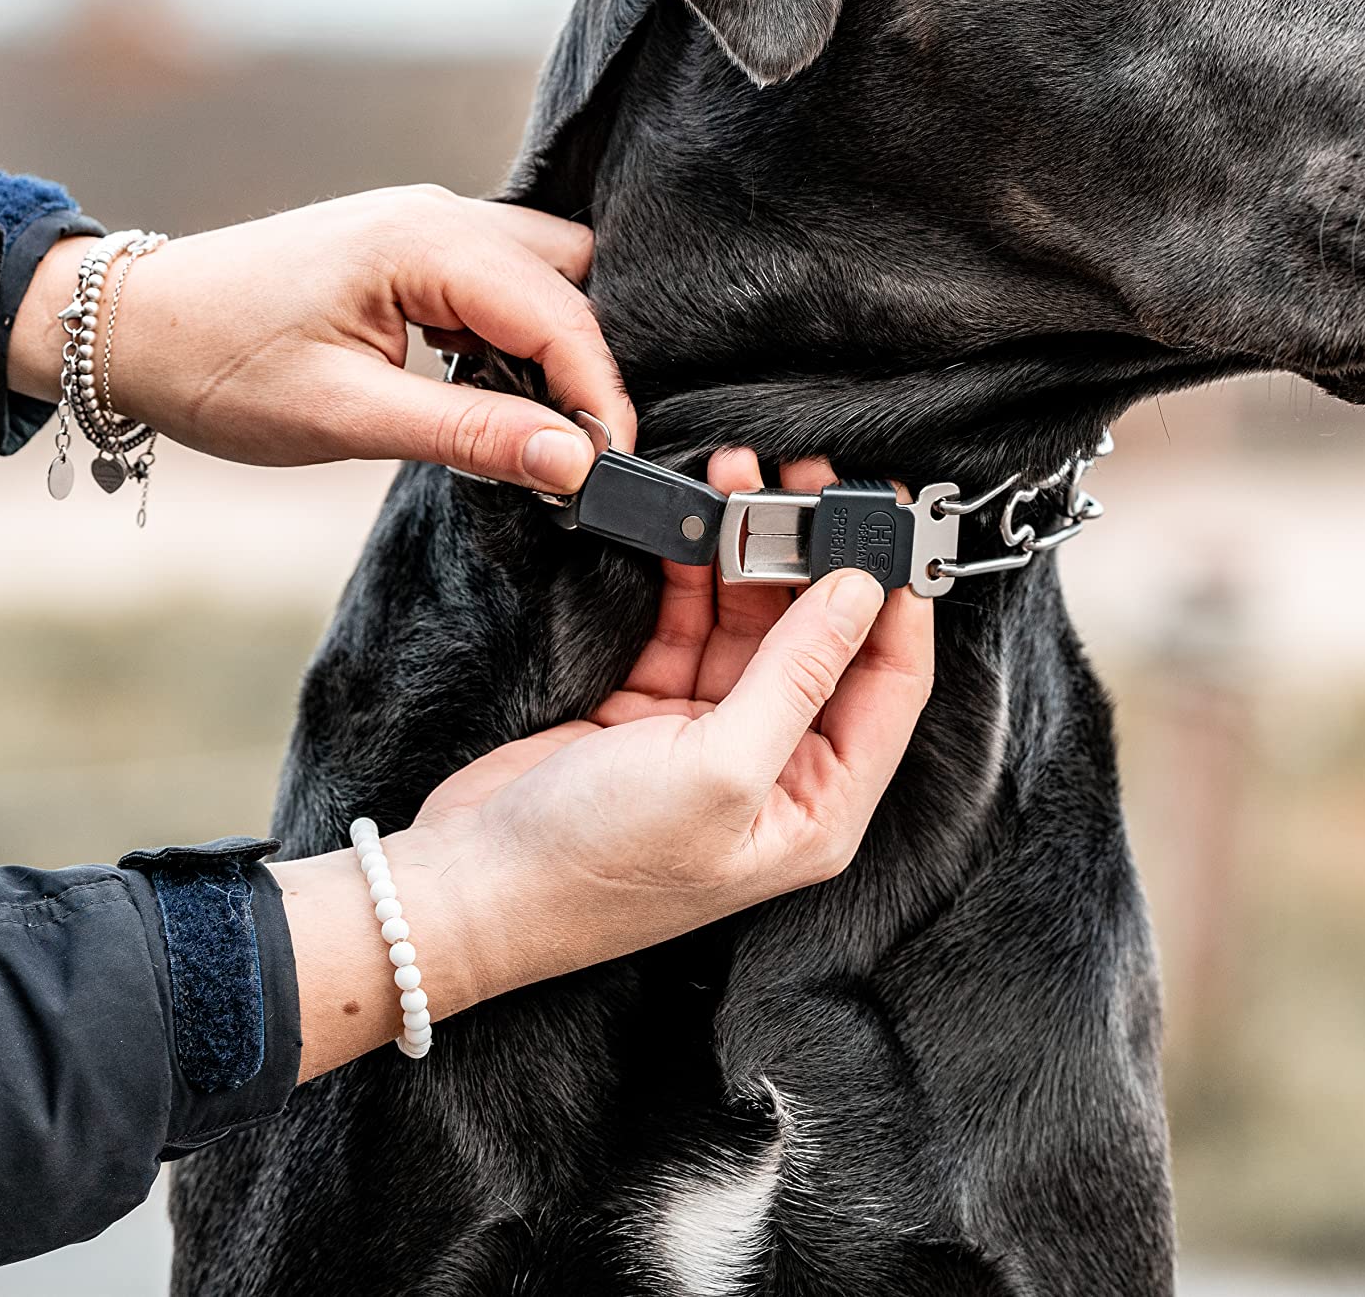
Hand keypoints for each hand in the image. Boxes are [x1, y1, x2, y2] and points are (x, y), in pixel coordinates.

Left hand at [12, 187, 632, 493]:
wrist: (127, 327)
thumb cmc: (218, 368)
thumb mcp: (346, 416)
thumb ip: (471, 433)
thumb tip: (574, 461)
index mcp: (423, 242)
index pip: (559, 314)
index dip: (599, 392)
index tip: (611, 465)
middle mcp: (436, 214)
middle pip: (570, 277)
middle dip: (592, 361)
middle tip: (588, 450)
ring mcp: (424, 222)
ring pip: (543, 270)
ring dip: (558, 343)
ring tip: (550, 425)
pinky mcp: (409, 246)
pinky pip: (501, 276)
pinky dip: (520, 331)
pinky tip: (504, 391)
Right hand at [272, 452, 935, 1078]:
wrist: (466, 886)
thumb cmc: (596, 864)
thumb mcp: (718, 769)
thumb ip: (796, 676)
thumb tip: (863, 596)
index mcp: (818, 808)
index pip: (891, 685)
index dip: (898, 600)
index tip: (892, 518)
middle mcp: (776, 774)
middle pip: (823, 643)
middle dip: (817, 557)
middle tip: (807, 479)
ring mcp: (712, 741)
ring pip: (753, 623)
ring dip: (749, 552)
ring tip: (741, 478)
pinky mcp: (651, 714)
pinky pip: (689, 625)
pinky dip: (691, 574)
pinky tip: (691, 521)